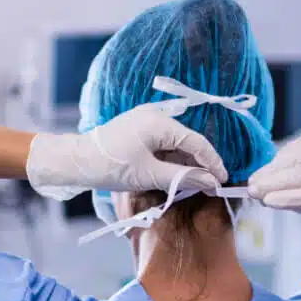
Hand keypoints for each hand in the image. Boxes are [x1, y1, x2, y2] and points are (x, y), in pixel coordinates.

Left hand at [27, 105, 227, 199]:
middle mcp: (155, 115)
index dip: (212, 162)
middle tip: (210, 185)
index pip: (197, 142)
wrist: (77, 162)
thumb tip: (211, 182)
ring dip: (184, 163)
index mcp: (160, 122)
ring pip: (175, 143)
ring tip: (193, 184)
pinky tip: (174, 174)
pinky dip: (170, 159)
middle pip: (187, 141)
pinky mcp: (138, 129)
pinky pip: (162, 143)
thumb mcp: (150, 175)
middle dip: (199, 163)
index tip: (223, 180)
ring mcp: (145, 120)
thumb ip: (183, 178)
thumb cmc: (111, 167)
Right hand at [247, 132, 300, 212]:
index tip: (268, 200)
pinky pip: (287, 151)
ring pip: (290, 160)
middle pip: (300, 174)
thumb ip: (296, 203)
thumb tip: (266, 198)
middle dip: (272, 183)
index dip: (291, 198)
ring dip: (269, 172)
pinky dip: (275, 163)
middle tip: (252, 191)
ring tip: (255, 183)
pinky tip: (270, 171)